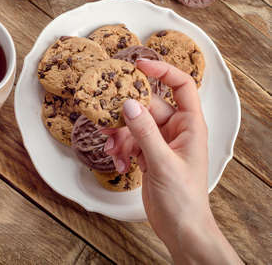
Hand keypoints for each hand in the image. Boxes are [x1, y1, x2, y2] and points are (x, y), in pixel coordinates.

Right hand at [103, 60, 241, 263]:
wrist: (180, 229)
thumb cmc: (183, 199)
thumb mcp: (162, 163)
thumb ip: (145, 132)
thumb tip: (128, 104)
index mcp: (189, 126)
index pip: (181, 86)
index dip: (163, 71)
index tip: (139, 65)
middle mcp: (175, 130)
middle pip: (147, 107)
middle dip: (125, 115)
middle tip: (106, 121)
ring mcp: (160, 142)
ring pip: (134, 125)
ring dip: (120, 136)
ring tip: (112, 151)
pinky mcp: (148, 155)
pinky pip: (130, 142)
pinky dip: (121, 150)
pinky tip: (118, 164)